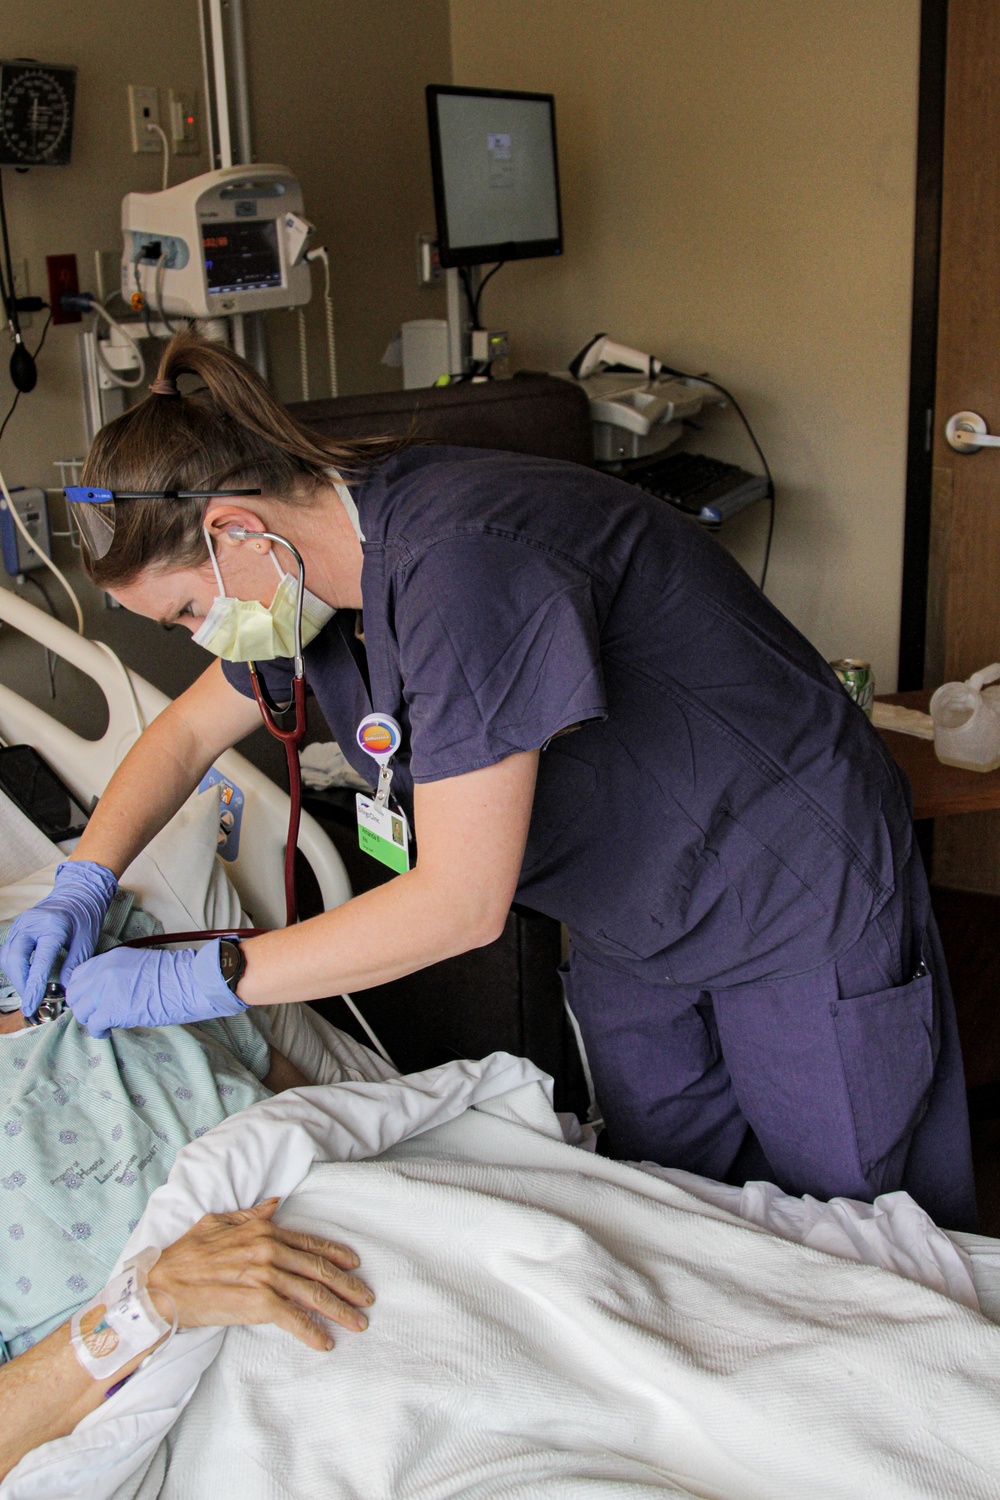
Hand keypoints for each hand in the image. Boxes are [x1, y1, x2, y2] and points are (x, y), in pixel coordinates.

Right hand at [0, 860, 117, 1016]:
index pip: (39, 962)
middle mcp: (31, 923)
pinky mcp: (17, 928)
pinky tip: (25, 978)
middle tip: (31, 1002)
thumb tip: (65, 989)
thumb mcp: (87, 941)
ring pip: (7, 956)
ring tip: (29, 992)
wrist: (77, 893)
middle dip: (21, 983)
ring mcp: (21, 924)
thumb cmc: (85, 916)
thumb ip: (74, 965)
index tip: (32, 1005)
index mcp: (53, 926)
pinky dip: (14, 967)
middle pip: (14, 959)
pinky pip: (8, 951)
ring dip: (16, 977)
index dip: (34, 986)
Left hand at [66, 939, 243, 1037]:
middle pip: (74, 994)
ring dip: (91, 1020)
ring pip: (81, 1011)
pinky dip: (99, 1032)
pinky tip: (109, 1031)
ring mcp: (106, 990)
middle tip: (96, 1014)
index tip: (91, 1000)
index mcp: (110, 957)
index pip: (78, 975)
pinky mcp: (112, 1009)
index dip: (82, 991)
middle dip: (83, 1007)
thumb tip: (105, 995)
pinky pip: (93, 1025)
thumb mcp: (139, 964)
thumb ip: (117, 974)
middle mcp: (103, 970)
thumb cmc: (174, 976)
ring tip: (105, 1024)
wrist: (190, 982)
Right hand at [147, 1199, 373, 1349]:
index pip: (310, 1243)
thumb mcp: (219, 1221)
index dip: (336, 1254)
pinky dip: (312, 1332)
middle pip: (319, 1269)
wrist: (162, 1284)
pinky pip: (294, 1319)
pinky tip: (326, 1342)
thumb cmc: (186, 1254)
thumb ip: (251, 1214)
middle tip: (367, 1297)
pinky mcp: (258, 1303)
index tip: (355, 1265)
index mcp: (264, 1230)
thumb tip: (274, 1203)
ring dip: (340, 1310)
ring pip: (313, 1294)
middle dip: (348, 1285)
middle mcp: (270, 1250)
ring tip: (358, 1322)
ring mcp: (266, 1276)